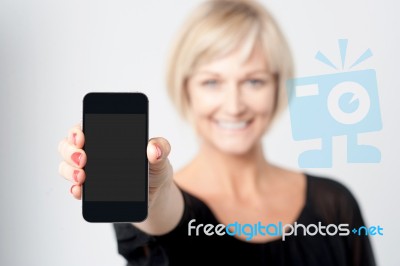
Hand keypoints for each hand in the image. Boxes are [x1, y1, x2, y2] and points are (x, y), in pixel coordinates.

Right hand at [58, 124, 173, 204]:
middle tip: (82, 159)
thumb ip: (161, 148)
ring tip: (82, 176)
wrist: (155, 196)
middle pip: (68, 146)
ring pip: (66, 166)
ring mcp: (89, 171)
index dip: (76, 130)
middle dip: (69, 151)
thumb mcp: (161, 157)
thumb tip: (154, 149)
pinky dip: (75, 190)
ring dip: (68, 170)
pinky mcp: (91, 191)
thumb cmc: (155, 170)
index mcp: (107, 138)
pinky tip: (80, 191)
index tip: (81, 138)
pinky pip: (75, 189)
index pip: (84, 127)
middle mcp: (93, 152)